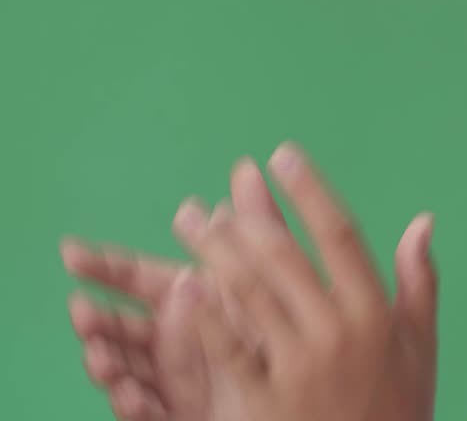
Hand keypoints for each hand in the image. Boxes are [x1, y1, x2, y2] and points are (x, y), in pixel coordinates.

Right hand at [61, 158, 286, 420]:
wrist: (300, 384)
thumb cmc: (275, 324)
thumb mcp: (266, 273)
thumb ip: (255, 225)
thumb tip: (247, 167)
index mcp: (184, 301)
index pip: (135, 278)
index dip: (103, 265)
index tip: (70, 250)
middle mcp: (170, 338)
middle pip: (123, 327)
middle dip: (99, 319)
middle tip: (83, 311)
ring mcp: (170, 377)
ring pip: (129, 370)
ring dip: (109, 362)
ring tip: (100, 356)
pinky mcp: (179, 411)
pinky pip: (153, 411)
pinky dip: (138, 403)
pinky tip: (132, 395)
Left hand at [184, 142, 438, 420]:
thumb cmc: (395, 410)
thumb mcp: (420, 348)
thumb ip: (419, 282)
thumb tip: (423, 221)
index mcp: (375, 314)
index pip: (341, 235)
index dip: (310, 191)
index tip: (284, 156)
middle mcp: (337, 334)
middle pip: (285, 257)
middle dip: (249, 215)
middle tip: (223, 186)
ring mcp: (298, 368)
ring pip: (251, 293)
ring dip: (217, 250)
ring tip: (193, 222)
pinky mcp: (263, 401)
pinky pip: (227, 350)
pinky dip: (203, 315)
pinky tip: (183, 284)